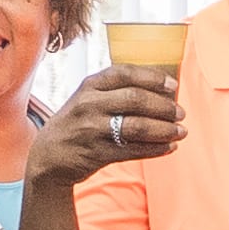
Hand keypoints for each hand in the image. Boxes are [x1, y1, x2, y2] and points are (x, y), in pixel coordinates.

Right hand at [26, 64, 180, 183]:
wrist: (48, 156)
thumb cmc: (77, 122)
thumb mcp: (87, 98)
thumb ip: (116, 91)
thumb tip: (163, 91)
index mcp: (90, 85)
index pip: (125, 73)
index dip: (153, 78)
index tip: (173, 86)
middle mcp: (89, 104)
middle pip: (136, 99)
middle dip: (164, 107)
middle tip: (180, 113)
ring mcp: (92, 129)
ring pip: (138, 127)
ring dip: (165, 130)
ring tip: (180, 131)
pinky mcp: (97, 153)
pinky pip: (133, 150)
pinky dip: (156, 149)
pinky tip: (169, 147)